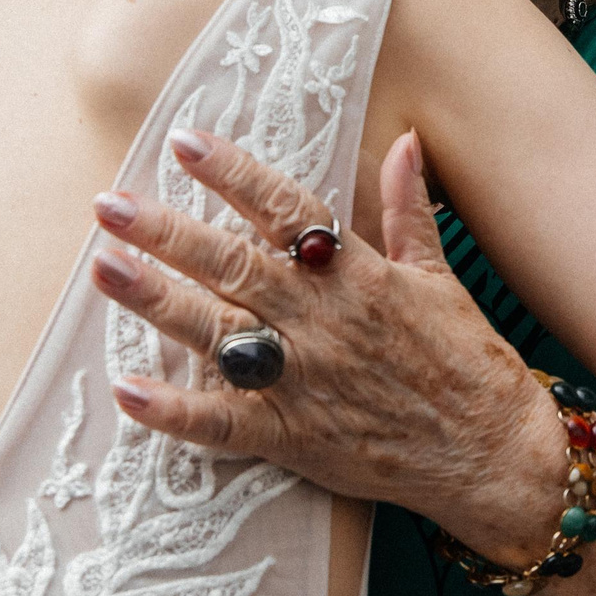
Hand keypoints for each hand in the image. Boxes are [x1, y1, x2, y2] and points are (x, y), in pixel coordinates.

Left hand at [87, 128, 563, 565]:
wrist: (492, 453)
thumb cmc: (467, 362)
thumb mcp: (440, 277)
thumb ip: (408, 209)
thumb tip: (405, 142)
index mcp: (357, 275)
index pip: (285, 210)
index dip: (233, 173)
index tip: (185, 142)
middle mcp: (322, 321)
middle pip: (232, 264)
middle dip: (166, 230)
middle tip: (108, 203)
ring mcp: (303, 380)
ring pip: (216, 331)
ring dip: (155, 299)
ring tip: (104, 267)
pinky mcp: (292, 438)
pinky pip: (222, 424)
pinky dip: (174, 410)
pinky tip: (127, 391)